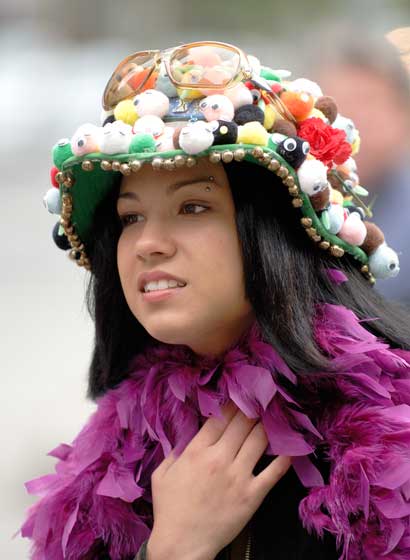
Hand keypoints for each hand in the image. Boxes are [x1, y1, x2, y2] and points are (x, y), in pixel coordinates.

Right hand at [146, 401, 291, 559]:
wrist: (182, 545)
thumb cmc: (170, 510)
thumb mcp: (162, 474)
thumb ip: (174, 450)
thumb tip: (188, 433)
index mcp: (196, 451)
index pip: (220, 417)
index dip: (233, 402)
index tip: (240, 393)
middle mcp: (219, 459)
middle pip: (242, 423)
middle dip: (253, 407)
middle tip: (262, 396)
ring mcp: (238, 476)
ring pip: (259, 440)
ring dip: (268, 424)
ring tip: (276, 414)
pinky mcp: (252, 495)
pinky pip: (273, 472)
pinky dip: (285, 457)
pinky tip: (292, 446)